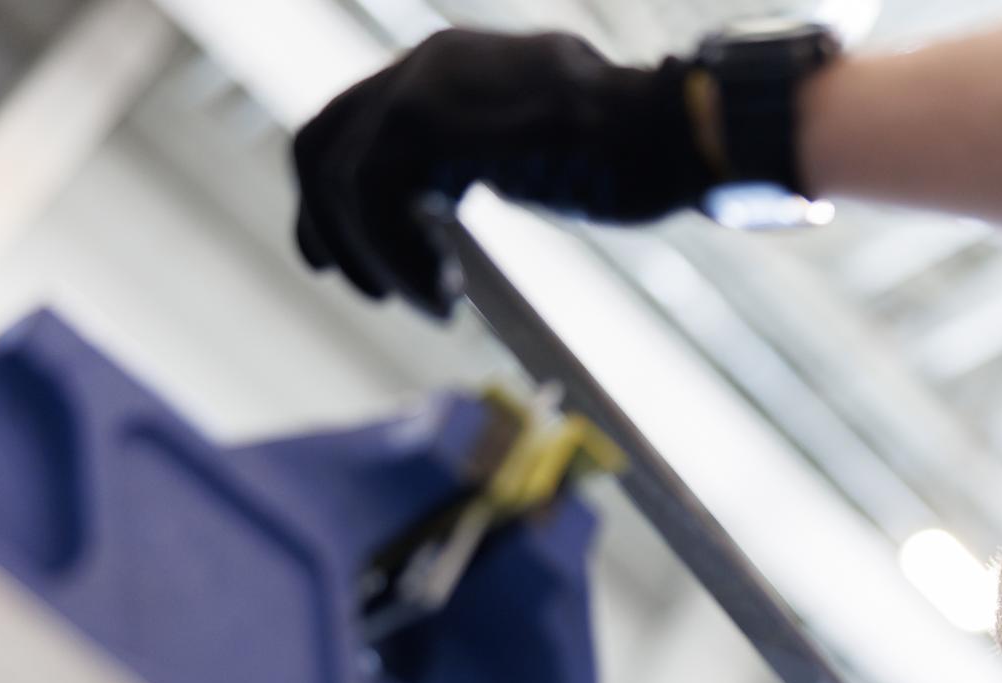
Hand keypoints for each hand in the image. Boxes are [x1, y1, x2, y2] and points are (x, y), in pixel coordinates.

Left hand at [290, 30, 712, 316]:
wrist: (677, 132)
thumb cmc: (636, 153)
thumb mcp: (536, 149)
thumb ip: (479, 156)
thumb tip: (437, 196)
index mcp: (450, 65)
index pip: (352, 120)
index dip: (328, 197)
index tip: (336, 261)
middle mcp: (427, 62)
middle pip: (324, 141)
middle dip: (326, 225)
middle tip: (363, 288)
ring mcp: (426, 84)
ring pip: (347, 178)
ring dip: (380, 255)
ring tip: (438, 302)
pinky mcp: (432, 121)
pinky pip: (378, 199)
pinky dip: (401, 259)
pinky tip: (449, 296)